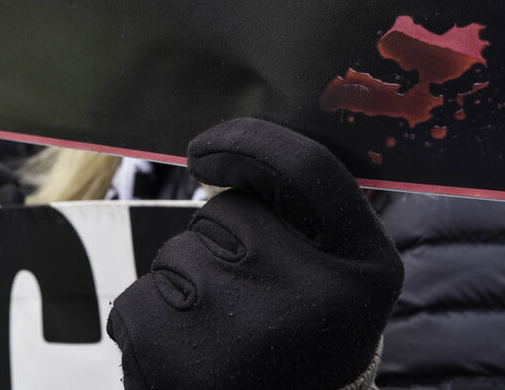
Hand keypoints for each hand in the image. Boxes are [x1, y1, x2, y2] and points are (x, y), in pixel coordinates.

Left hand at [106, 118, 402, 389]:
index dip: (250, 141)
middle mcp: (310, 298)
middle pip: (224, 213)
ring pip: (177, 256)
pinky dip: (149, 325)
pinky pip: (136, 300)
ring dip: (184, 288)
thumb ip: (310, 217)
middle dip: (219, 245)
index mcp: (368, 273)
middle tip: (246, 309)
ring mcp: (239, 329)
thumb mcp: (347, 285)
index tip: (206, 148)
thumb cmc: (305, 349)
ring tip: (220, 344)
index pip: (307, 169)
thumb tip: (228, 153)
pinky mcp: (174, 357)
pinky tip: (185, 362)